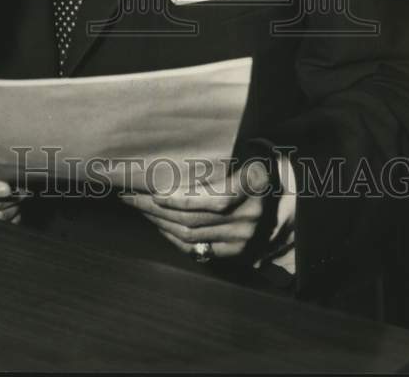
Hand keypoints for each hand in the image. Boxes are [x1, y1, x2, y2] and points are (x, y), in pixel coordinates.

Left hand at [118, 159, 271, 259]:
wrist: (279, 200)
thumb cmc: (252, 166)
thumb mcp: (244, 154)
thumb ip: (219, 160)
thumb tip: (172, 157)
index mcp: (255, 186)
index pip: (216, 200)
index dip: (183, 200)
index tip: (155, 193)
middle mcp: (251, 217)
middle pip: (194, 218)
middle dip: (155, 208)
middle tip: (130, 195)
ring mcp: (243, 239)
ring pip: (191, 235)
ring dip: (158, 222)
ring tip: (137, 207)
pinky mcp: (235, 254)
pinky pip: (196, 250)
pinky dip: (172, 238)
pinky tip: (157, 224)